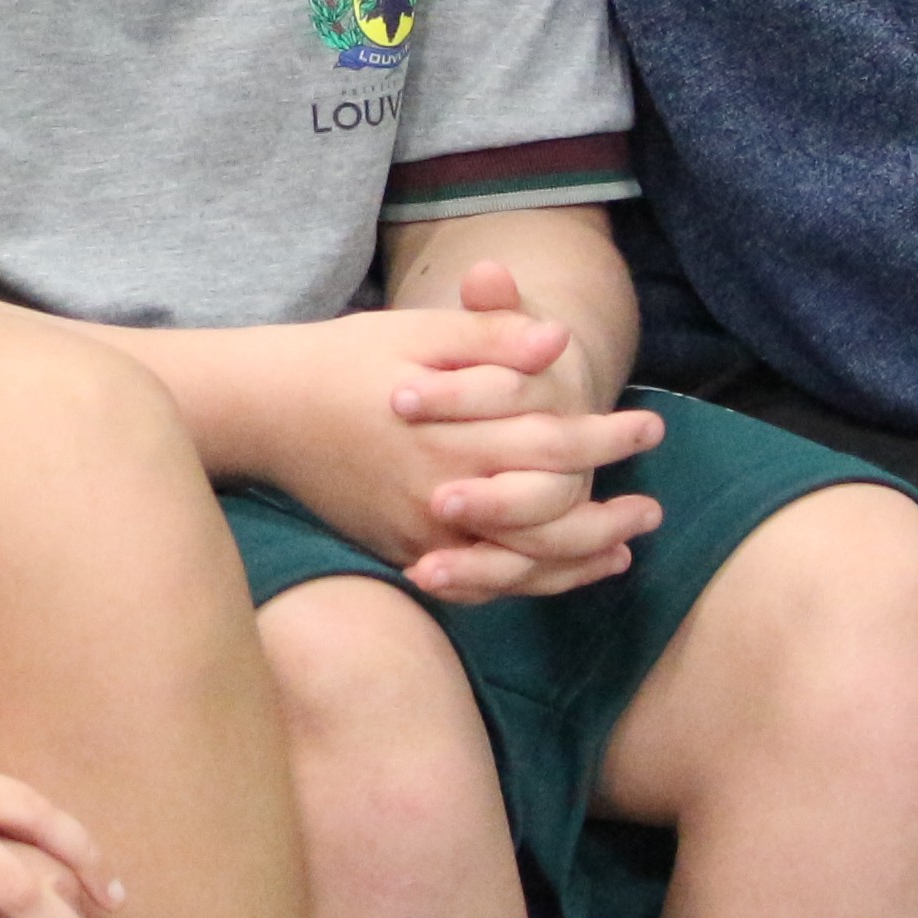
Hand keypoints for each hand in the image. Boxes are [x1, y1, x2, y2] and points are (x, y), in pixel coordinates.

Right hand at [262, 278, 663, 599]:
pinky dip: (526, 584)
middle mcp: (437, 492)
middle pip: (546, 516)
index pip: (552, 443)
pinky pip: (477, 584)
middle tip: (654, 507)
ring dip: (578, 561)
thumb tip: (557, 342)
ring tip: (623, 550)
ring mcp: (418, 533)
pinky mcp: (401, 553)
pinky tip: (559, 574)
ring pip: (518, 566)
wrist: (264, 410)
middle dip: (608, 512)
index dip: (609, 437)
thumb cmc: (346, 361)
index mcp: (450, 432)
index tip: (651, 427)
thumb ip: (488, 337)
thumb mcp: (415, 333)